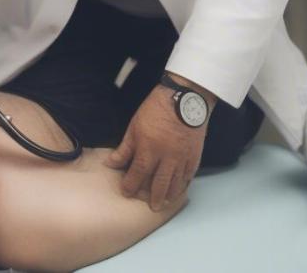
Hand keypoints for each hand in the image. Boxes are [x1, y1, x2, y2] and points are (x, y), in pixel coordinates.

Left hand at [105, 82, 210, 210]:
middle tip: (150, 207)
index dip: (130, 185)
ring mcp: (182, 159)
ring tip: (164, 203)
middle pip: (158, 184)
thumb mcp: (134, 125)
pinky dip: (183, 185)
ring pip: (175, 184)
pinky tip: (179, 189)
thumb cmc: (155, 109)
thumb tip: (111, 163)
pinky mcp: (194, 156)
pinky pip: (188, 176)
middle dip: (152, 197)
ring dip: (169, 195)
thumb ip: (124, 148)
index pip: (137, 174)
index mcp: (148, 149)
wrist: (184, 98)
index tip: (126, 192)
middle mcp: (166, 159)